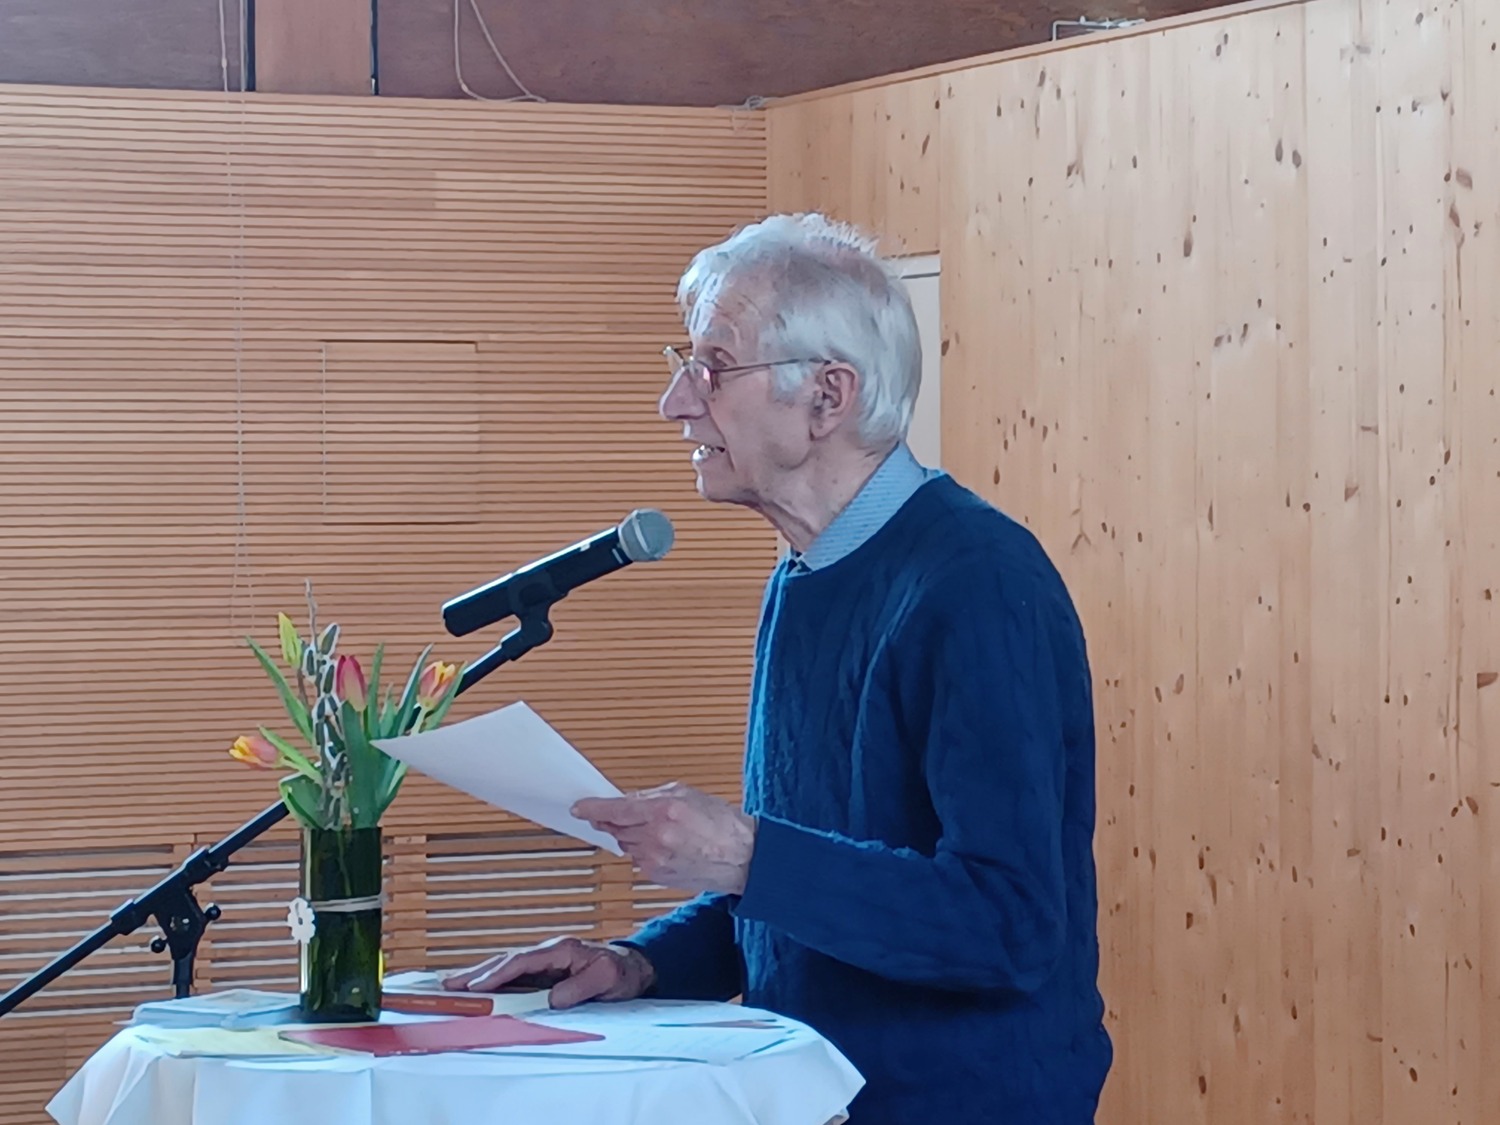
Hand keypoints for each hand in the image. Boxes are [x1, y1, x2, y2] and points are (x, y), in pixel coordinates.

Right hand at [441, 936, 655, 1008]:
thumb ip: (580, 987)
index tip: (477, 988)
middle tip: (448, 985)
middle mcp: (548, 953)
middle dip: (477, 973)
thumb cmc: (621, 973)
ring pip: (506, 969)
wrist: (633, 969)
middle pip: (506, 961)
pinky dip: (494, 984)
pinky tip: (478, 992)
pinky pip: (515, 979)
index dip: (498, 974)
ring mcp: (545, 963)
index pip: (522, 961)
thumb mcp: (607, 979)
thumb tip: (551, 1000)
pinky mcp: (545, 975)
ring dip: (480, 978)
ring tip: (452, 988)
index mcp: (561, 949)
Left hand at [573, 782, 756, 894]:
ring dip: (633, 837)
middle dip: (615, 821)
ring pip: (626, 845)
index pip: (616, 810)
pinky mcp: (657, 876)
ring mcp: (656, 859)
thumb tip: (626, 802)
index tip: (579, 808)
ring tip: (660, 832)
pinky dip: (645, 851)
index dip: (594, 808)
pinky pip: (638, 860)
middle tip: (621, 816)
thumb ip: (652, 797)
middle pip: (617, 828)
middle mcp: (656, 837)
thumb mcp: (687, 795)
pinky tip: (666, 847)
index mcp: (664, 811)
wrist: (742, 857)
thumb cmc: (721, 824)